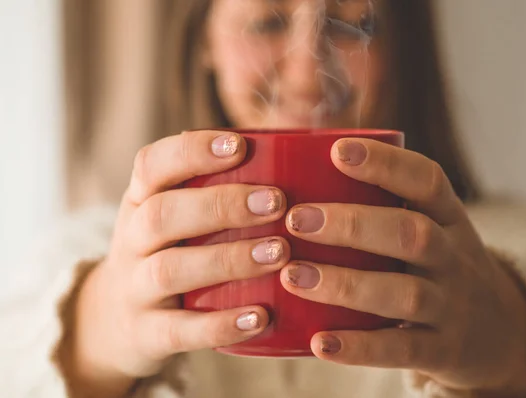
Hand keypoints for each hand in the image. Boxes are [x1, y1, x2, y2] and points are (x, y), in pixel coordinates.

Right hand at [62, 131, 289, 396]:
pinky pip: (179, 331)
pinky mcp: (146, 334)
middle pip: (161, 216)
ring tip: (280, 253)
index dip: (192, 152)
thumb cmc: (167, 253)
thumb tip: (291, 159)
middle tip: (276, 201)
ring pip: (170, 270)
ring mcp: (134, 289)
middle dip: (221, 205)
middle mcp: (131, 242)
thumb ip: (211, 190)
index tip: (240, 145)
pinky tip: (261, 317)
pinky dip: (220, 324)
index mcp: (139, 203)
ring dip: (229, 259)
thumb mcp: (172, 217)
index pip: (151, 166)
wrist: (113, 322)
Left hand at [280, 139, 525, 395]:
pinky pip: (402, 350)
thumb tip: (305, 171)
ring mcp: (452, 306)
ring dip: (346, 284)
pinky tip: (319, 342)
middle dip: (352, 224)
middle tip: (296, 219)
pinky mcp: (442, 350)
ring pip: (405, 293)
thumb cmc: (440, 267)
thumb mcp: (433, 228)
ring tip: (293, 275)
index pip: (427, 180)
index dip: (385, 163)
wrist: (500, 332)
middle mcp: (455, 257)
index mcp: (450, 217)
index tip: (337, 151)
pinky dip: (360, 347)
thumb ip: (385, 206)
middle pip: (411, 234)